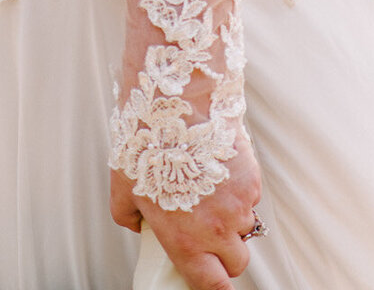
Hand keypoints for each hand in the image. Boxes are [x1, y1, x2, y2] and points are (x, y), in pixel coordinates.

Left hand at [110, 132, 261, 288]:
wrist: (177, 101)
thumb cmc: (146, 141)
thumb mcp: (122, 187)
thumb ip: (129, 216)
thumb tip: (137, 225)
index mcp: (185, 239)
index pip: (212, 286)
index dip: (214, 288)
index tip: (212, 282)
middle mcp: (216, 229)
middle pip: (236, 262)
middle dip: (225, 253)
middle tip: (207, 230)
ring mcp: (238, 205)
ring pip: (245, 227)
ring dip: (232, 219)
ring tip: (208, 188)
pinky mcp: (252, 181)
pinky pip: (250, 198)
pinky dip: (239, 190)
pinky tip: (216, 166)